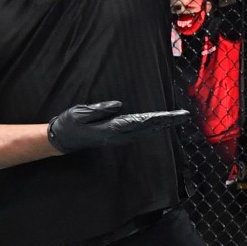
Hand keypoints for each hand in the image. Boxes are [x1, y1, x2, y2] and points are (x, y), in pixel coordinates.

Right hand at [47, 101, 189, 153]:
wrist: (62, 139)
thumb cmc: (70, 124)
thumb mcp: (80, 113)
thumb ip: (100, 110)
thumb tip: (120, 105)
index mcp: (111, 130)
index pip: (138, 122)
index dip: (156, 119)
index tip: (171, 116)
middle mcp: (118, 136)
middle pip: (147, 127)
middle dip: (166, 121)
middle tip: (185, 116)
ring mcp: (118, 137)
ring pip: (145, 130)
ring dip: (162, 124)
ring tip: (178, 118)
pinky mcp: (117, 135)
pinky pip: (138, 130)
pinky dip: (152, 125)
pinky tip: (160, 122)